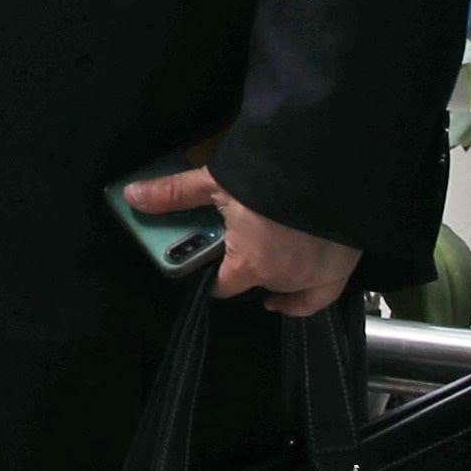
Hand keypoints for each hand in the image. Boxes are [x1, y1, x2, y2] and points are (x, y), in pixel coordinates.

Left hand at [122, 166, 363, 316]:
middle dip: (247, 264)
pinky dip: (303, 300)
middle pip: (255, 281)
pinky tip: (289, 301)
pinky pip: (318, 298)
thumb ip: (174, 195)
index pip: (222, 287)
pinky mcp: (339, 270)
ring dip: (275, 272)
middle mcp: (281, 278)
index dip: (215, 277)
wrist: (328, 170)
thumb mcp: (216, 183)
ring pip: (286, 285)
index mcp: (249, 265)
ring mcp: (312, 277)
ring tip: (266, 254)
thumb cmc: (271, 178)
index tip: (211, 267)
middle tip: (244, 240)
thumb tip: (131, 195)